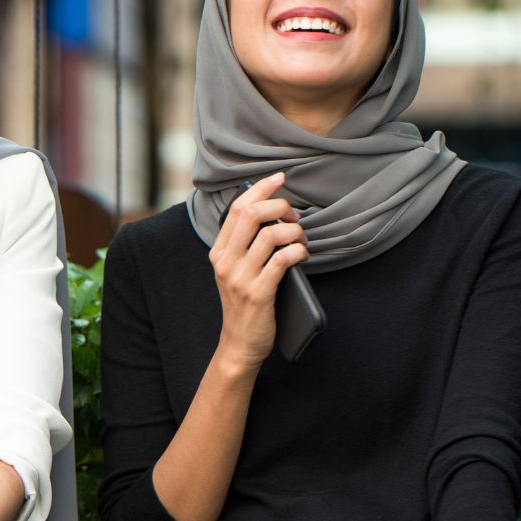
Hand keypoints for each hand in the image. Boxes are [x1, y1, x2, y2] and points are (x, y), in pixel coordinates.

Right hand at [211, 173, 307, 370]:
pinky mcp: (258, 293)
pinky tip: (302, 254)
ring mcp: (240, 278)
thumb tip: (271, 212)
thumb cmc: (243, 303)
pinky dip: (298, 251)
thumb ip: (244, 245)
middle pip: (253, 214)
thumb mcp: (235, 271)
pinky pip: (282, 260)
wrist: (239, 343)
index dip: (260, 188)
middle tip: (294, 216)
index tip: (279, 177)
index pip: (238, 208)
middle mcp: (226, 262)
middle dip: (280, 206)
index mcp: (219, 252)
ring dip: (294, 231)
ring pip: (271, 235)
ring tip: (301, 239)